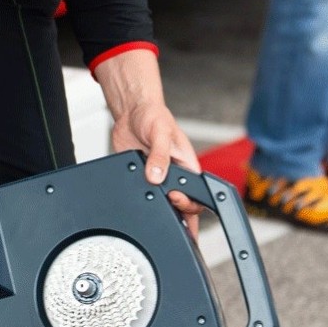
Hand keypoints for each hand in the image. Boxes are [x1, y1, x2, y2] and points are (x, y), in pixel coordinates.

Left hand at [111, 99, 204, 236]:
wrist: (131, 112)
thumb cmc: (153, 115)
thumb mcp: (160, 133)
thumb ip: (159, 156)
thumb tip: (156, 176)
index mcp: (187, 165)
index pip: (196, 193)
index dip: (188, 201)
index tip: (174, 196)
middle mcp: (174, 174)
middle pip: (182, 204)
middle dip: (177, 213)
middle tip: (165, 208)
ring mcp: (158, 178)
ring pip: (163, 203)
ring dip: (158, 209)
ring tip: (153, 212)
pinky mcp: (142, 177)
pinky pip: (143, 195)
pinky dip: (140, 201)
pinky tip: (137, 202)